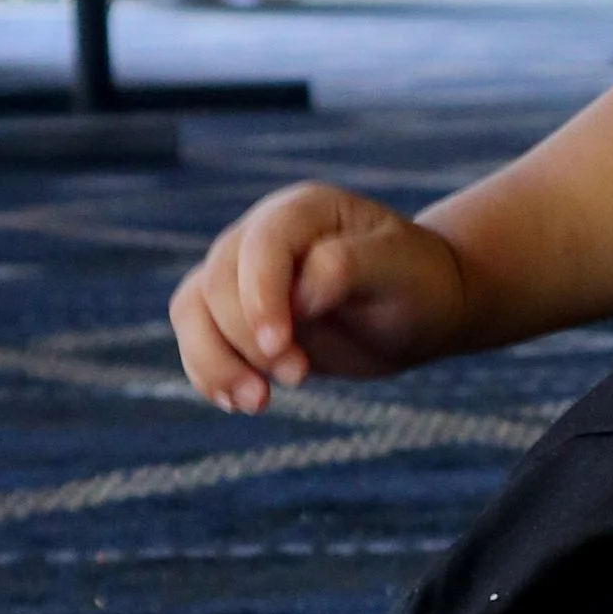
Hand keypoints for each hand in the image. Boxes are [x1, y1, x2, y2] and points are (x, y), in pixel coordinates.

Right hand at [169, 184, 470, 411]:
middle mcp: (261, 234)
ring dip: (213, 362)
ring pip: (192, 311)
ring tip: (257, 403)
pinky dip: (209, 373)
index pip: (262, 244)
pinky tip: (240, 402)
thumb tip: (296, 295)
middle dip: (245, 339)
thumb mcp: (397, 270)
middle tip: (298, 377)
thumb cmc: (416, 282)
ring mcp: (241, 273)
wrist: (420, 309)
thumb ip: (345, 268)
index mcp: (304, 210)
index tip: (281, 349)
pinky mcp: (233, 313)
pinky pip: (197, 339)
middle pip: (218, 282)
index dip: (261, 296)